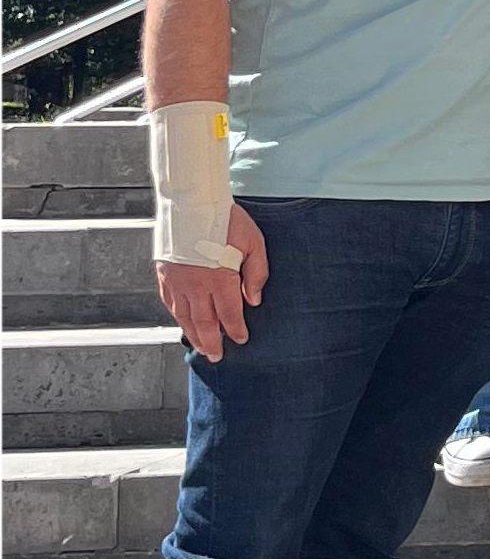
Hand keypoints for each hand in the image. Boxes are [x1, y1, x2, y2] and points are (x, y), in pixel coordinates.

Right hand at [156, 204, 268, 360]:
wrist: (192, 201)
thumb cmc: (226, 220)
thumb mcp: (254, 244)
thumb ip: (255, 274)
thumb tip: (254, 300)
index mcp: (220, 278)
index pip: (229, 313)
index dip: (235, 329)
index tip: (240, 339)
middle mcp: (196, 284)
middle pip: (204, 322)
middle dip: (211, 341)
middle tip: (216, 356)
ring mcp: (177, 281)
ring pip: (184, 316)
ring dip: (193, 334)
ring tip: (199, 347)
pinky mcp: (164, 274)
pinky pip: (170, 302)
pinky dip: (177, 316)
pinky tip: (182, 322)